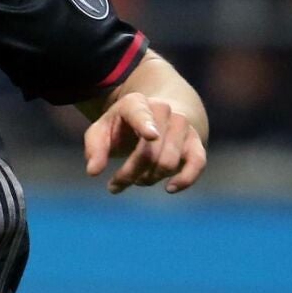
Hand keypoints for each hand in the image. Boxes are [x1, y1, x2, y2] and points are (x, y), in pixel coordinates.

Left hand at [84, 92, 207, 193]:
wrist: (154, 119)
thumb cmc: (121, 127)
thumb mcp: (100, 132)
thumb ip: (94, 149)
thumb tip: (93, 171)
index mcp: (135, 103)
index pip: (140, 114)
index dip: (145, 124)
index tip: (151, 136)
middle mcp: (163, 110)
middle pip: (149, 152)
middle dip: (129, 174)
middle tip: (115, 184)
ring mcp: (182, 126)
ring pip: (168, 163)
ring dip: (149, 179)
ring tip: (137, 180)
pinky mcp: (197, 142)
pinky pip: (198, 163)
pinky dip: (185, 179)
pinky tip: (169, 188)